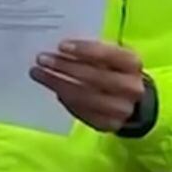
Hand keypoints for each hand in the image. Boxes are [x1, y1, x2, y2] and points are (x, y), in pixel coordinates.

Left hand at [29, 40, 146, 132]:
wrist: (133, 101)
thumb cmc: (114, 70)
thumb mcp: (111, 55)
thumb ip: (91, 50)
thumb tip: (60, 50)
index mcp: (132, 63)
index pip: (107, 54)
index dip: (83, 50)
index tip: (60, 46)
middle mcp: (131, 87)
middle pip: (94, 77)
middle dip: (65, 67)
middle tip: (42, 60)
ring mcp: (122, 109)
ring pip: (85, 97)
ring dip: (58, 84)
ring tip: (38, 74)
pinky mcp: (109, 125)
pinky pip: (82, 112)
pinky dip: (65, 100)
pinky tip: (53, 90)